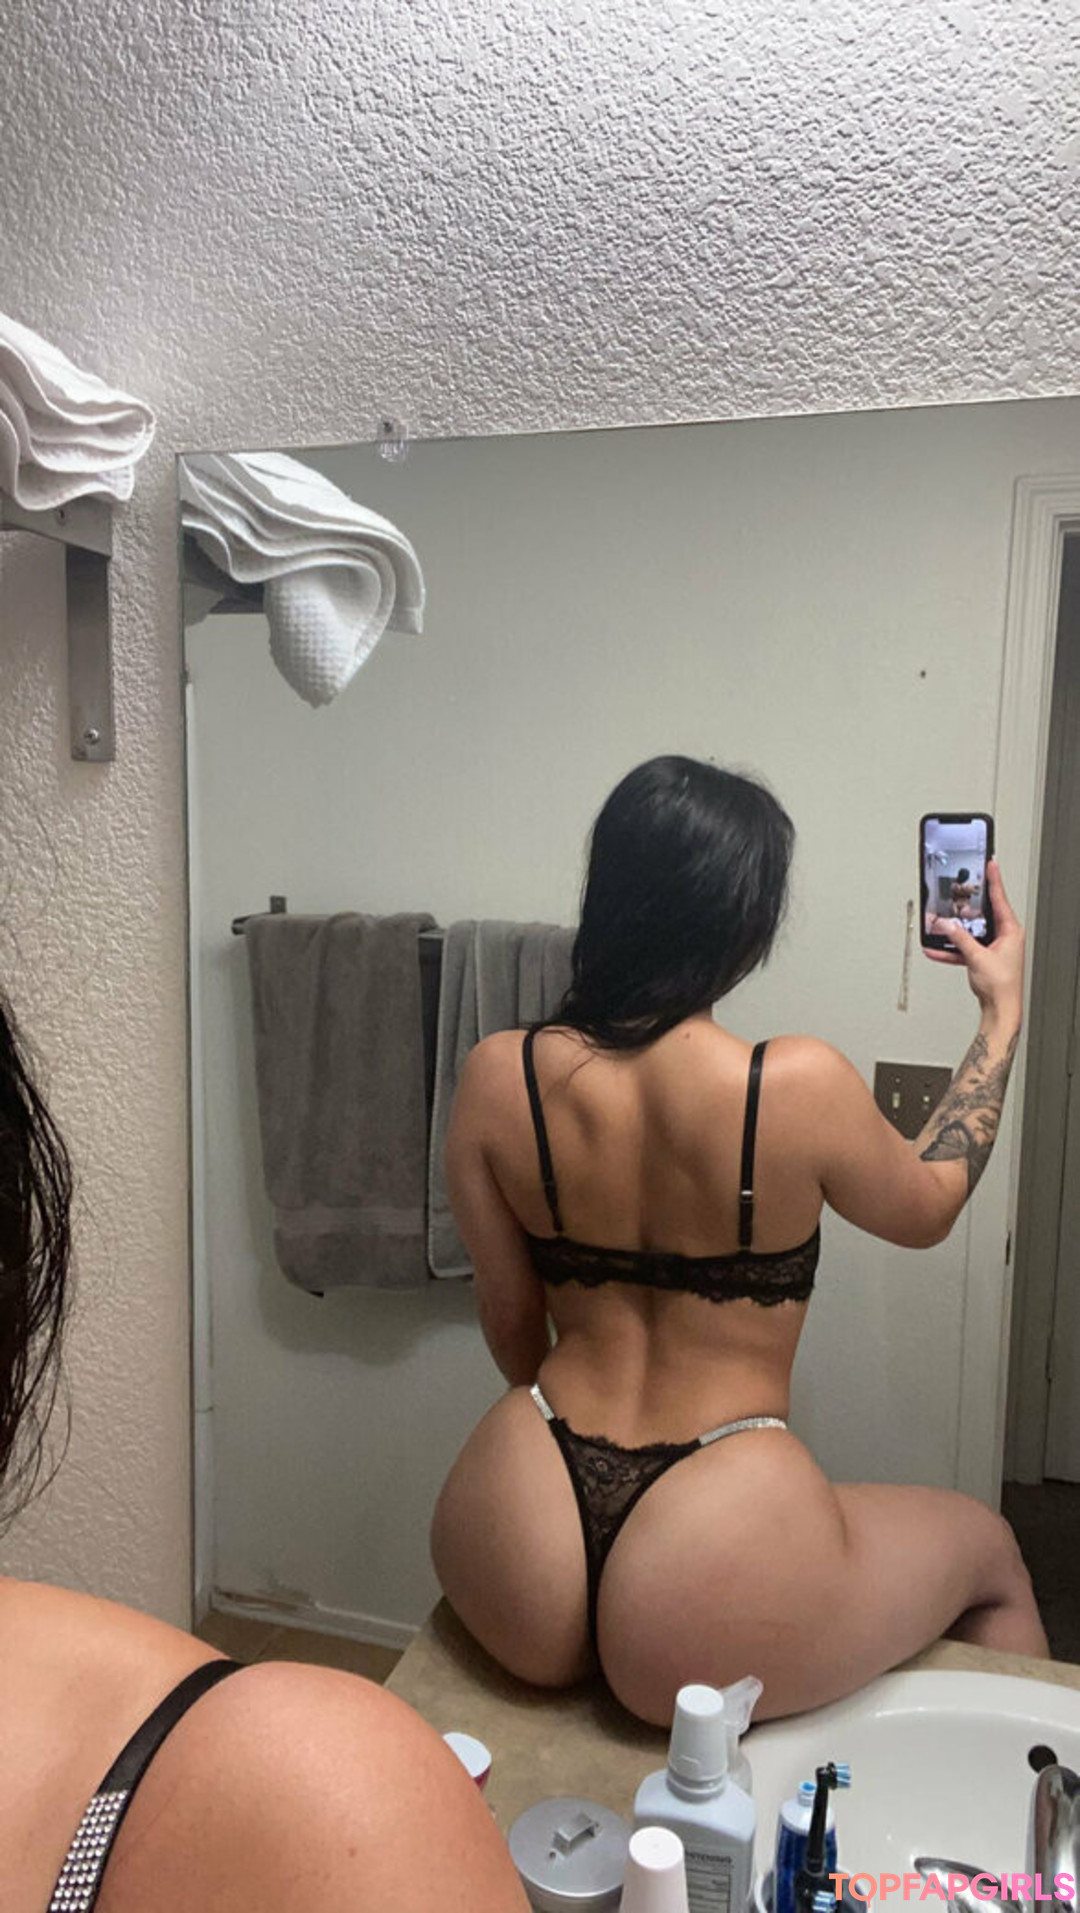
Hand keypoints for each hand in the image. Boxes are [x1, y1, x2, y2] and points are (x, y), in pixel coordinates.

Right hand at [924, 859, 1023, 1019]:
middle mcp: (1004, 936)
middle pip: (982, 914)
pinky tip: (935, 950)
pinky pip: (964, 948)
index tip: (990, 863)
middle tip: (959, 889)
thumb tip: (947, 925)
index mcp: (1011, 931)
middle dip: (966, 906)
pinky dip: (951, 950)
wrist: (1000, 1009)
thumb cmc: (1001, 985)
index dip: (994, 880)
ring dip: (954, 932)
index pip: (1000, 899)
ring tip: (940, 925)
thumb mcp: (977, 957)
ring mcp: (993, 947)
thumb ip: (960, 939)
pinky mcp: (982, 958)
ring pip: (970, 932)